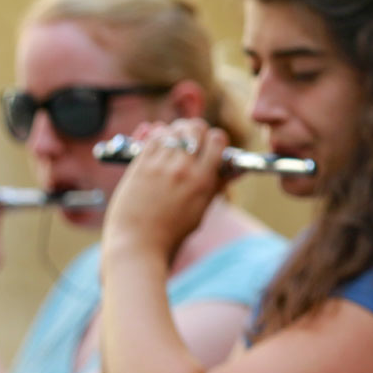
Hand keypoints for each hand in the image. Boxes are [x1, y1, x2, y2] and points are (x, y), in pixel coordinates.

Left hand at [102, 120, 227, 261]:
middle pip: (195, 128)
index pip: (217, 140)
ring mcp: (160, 165)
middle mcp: (183, 169)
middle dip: (196, 130)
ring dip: (176, 131)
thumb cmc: (171, 233)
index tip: (212, 144)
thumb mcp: (201, 210)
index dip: (215, 138)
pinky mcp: (140, 165)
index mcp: (203, 181)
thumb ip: (217, 186)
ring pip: (173, 129)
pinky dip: (157, 135)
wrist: (137, 244)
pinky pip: (152, 137)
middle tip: (192, 138)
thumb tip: (235, 171)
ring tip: (174, 140)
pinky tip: (159, 143)